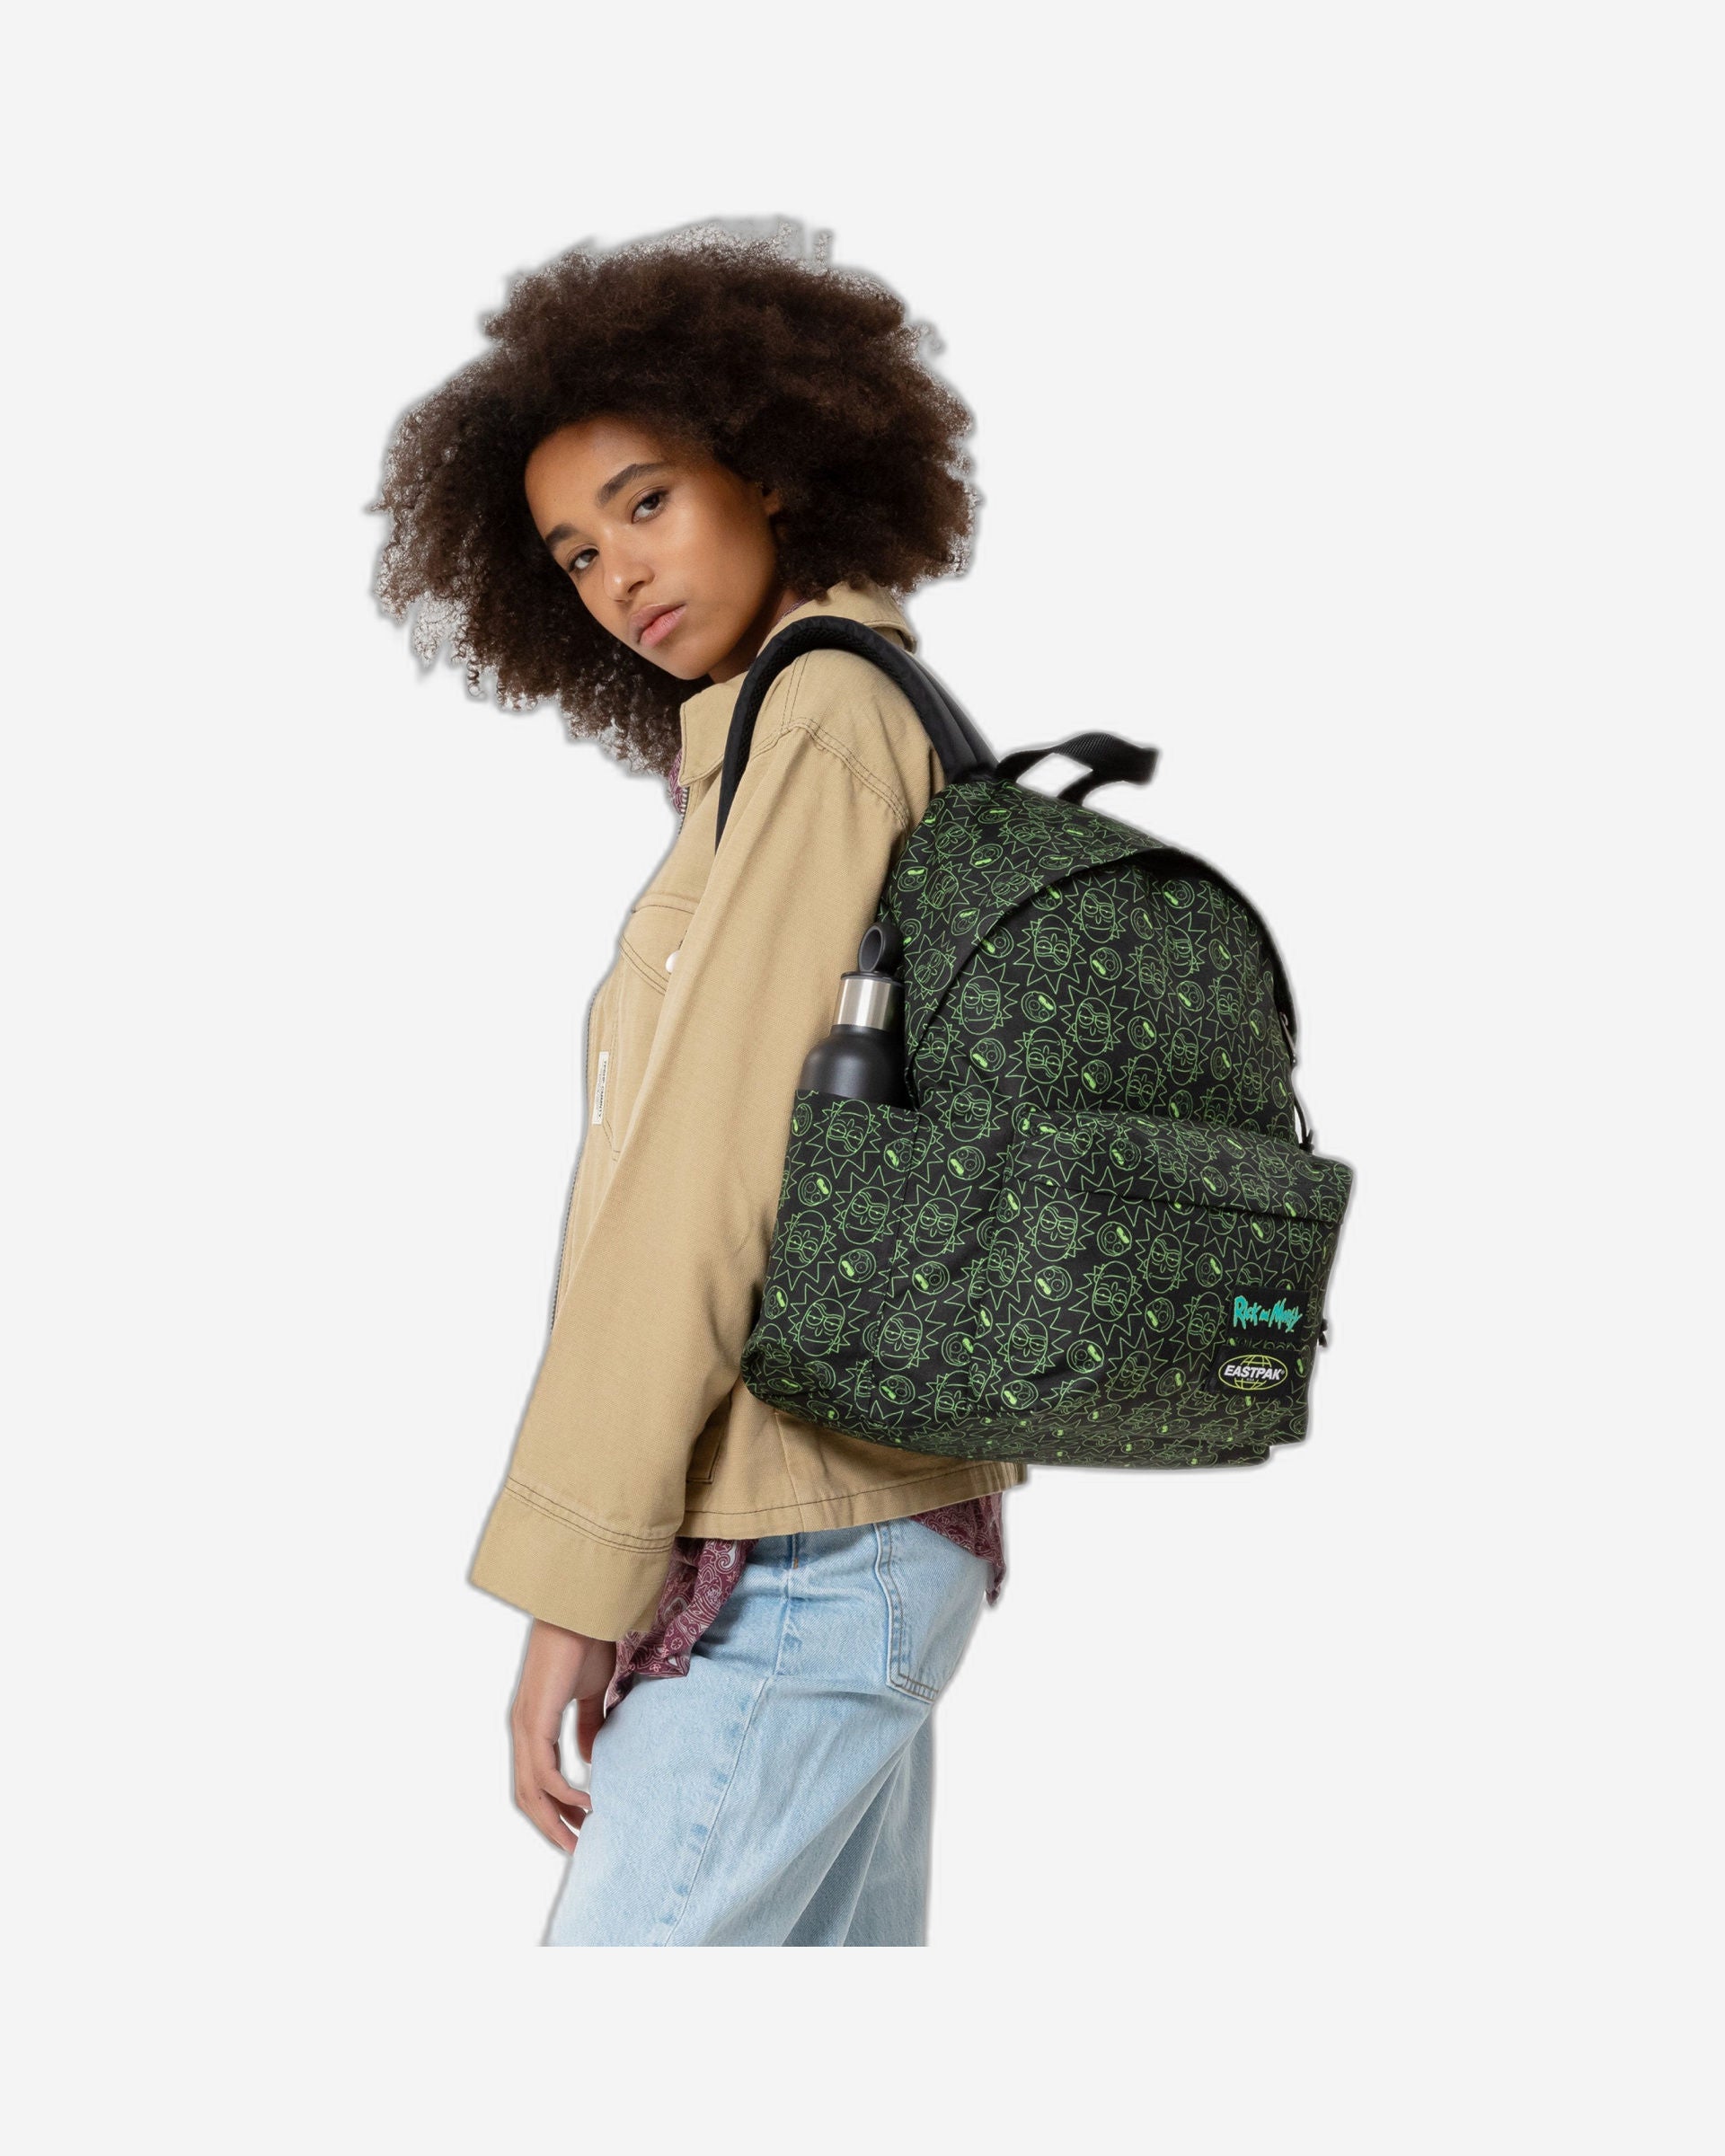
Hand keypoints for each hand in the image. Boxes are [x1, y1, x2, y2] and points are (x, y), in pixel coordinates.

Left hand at [509, 1619, 618, 1853]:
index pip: (536, 1780)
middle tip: (576, 1847)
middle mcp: (523, 1730)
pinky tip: (586, 1800)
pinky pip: (544, 1771)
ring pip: (531, 1790)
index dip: (553, 1807)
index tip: (579, 1826)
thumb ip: (588, 1726)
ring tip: (581, 1836)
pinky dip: (564, 1792)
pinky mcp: (535, 1721)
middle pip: (528, 1795)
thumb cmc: (585, 1645)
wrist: (580, 1613)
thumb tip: (589, 1759)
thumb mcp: (591, 1694)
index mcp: (533, 1724)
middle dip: (551, 1825)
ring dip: (555, 1818)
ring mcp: (525, 1727)